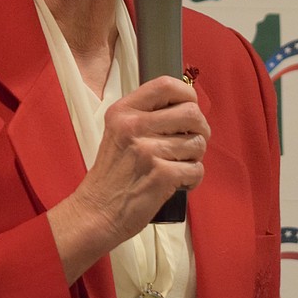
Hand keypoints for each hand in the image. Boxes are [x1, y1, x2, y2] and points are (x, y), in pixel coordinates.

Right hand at [47, 75, 208, 282]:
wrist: (96, 212)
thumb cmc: (112, 174)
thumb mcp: (118, 132)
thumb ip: (145, 116)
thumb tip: (187, 107)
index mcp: (123, 111)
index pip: (165, 85)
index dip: (187, 94)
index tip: (189, 107)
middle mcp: (134, 126)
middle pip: (191, 112)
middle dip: (200, 128)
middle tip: (193, 141)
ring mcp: (148, 150)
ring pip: (198, 143)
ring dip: (195, 157)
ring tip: (179, 165)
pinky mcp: (161, 175)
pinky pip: (197, 169)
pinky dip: (193, 178)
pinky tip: (178, 182)